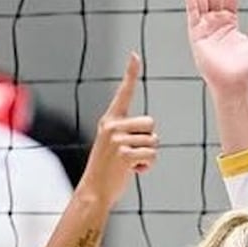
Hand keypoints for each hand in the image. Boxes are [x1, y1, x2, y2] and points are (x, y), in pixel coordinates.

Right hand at [80, 54, 159, 205]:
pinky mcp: (126, 154)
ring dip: (148, 156)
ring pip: (153, 141)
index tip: (135, 55)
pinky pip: (151, 155)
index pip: (124, 93)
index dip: (130, 73)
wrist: (94, 190)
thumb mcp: (113, 145)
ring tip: (130, 164)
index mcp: (110, 120)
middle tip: (132, 154)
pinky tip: (133, 171)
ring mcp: (118, 140)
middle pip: (150, 123)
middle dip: (148, 140)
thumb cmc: (107, 170)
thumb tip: (151, 136)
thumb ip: (128, 134)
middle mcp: (113, 126)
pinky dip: (147, 167)